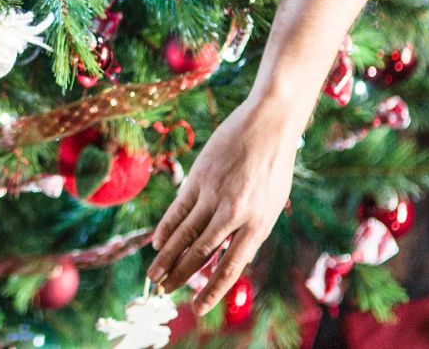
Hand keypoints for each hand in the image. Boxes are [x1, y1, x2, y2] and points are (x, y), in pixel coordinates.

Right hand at [147, 96, 304, 312]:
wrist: (270, 123)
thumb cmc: (274, 165)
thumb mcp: (271, 204)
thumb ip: (250, 230)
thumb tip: (227, 255)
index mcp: (259, 224)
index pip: (230, 266)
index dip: (212, 289)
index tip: (198, 307)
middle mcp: (235, 213)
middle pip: (200, 252)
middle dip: (180, 276)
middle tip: (165, 292)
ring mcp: (215, 194)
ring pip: (185, 234)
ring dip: (166, 257)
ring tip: (155, 276)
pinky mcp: (199, 177)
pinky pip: (178, 209)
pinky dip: (166, 228)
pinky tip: (156, 243)